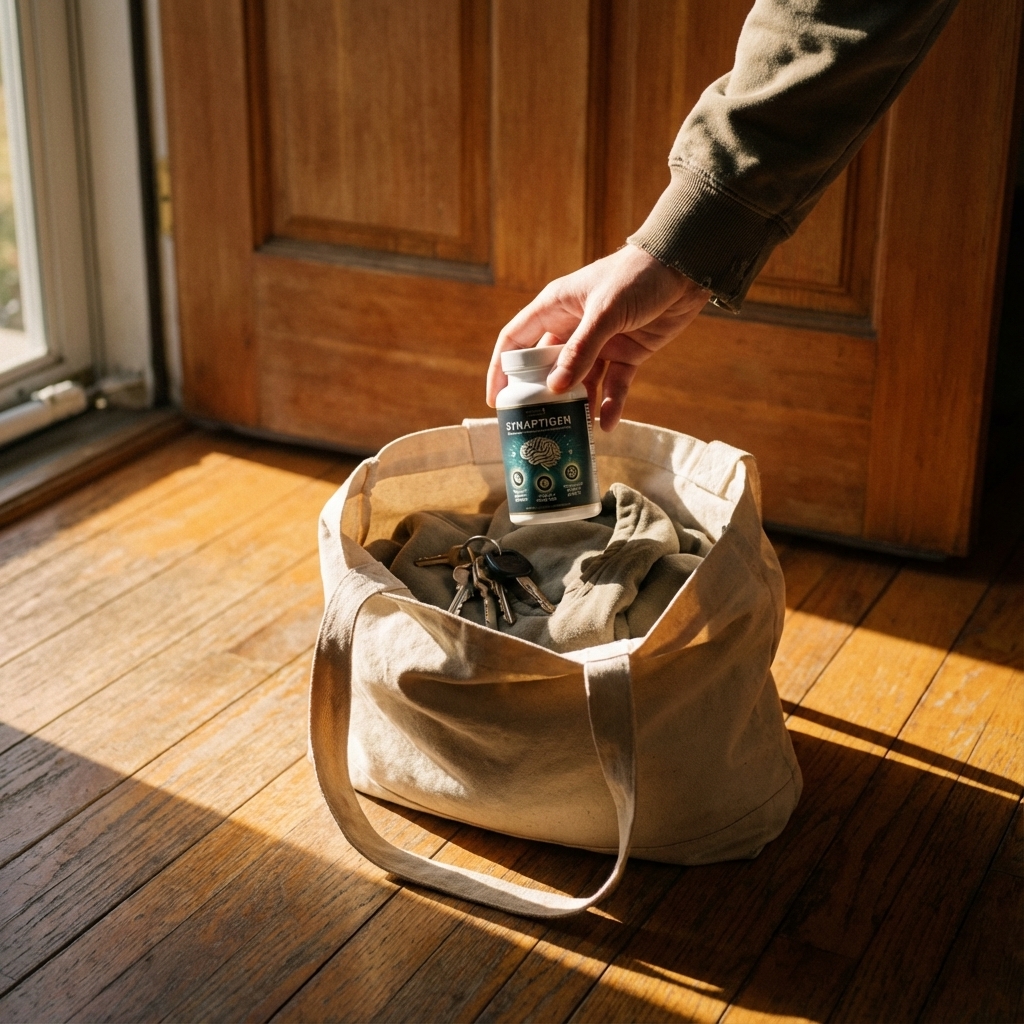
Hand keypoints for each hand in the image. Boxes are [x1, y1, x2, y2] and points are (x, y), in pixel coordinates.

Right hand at [486, 244, 709, 429]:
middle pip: (547, 367)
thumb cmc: (638, 275)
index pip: (516, 341)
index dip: (502, 370)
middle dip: (542, 396)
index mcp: (555, 308)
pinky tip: (608, 424)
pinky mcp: (627, 353)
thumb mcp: (606, 311)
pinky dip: (611, 404)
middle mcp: (573, 327)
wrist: (686, 267)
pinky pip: (614, 384)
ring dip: (579, 405)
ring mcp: (600, 342)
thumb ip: (581, 350)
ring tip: (575, 431)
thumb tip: (555, 387)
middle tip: (536, 423)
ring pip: (582, 381)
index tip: (496, 401)